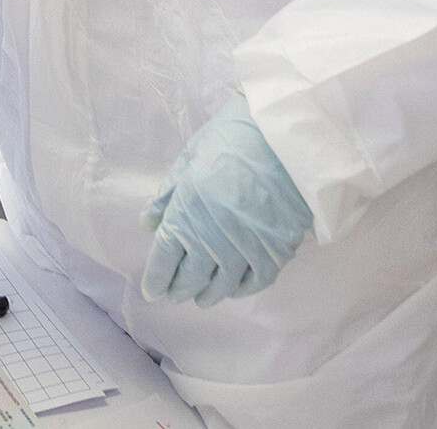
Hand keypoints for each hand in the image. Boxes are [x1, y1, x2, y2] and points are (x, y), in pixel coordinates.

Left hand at [140, 96, 312, 307]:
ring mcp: (246, 248)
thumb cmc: (234, 138)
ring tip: (201, 298)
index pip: (164, 259)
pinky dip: (242, 290)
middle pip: (191, 277)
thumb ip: (168, 194)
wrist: (287, 138)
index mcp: (186, 214)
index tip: (153, 290)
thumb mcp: (191, 157)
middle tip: (174, 295)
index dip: (156, 278)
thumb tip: (148, 223)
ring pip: (223, 285)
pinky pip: (255, 281)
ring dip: (209, 295)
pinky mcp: (277, 251)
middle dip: (179, 289)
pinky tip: (234, 290)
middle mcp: (213, 239)